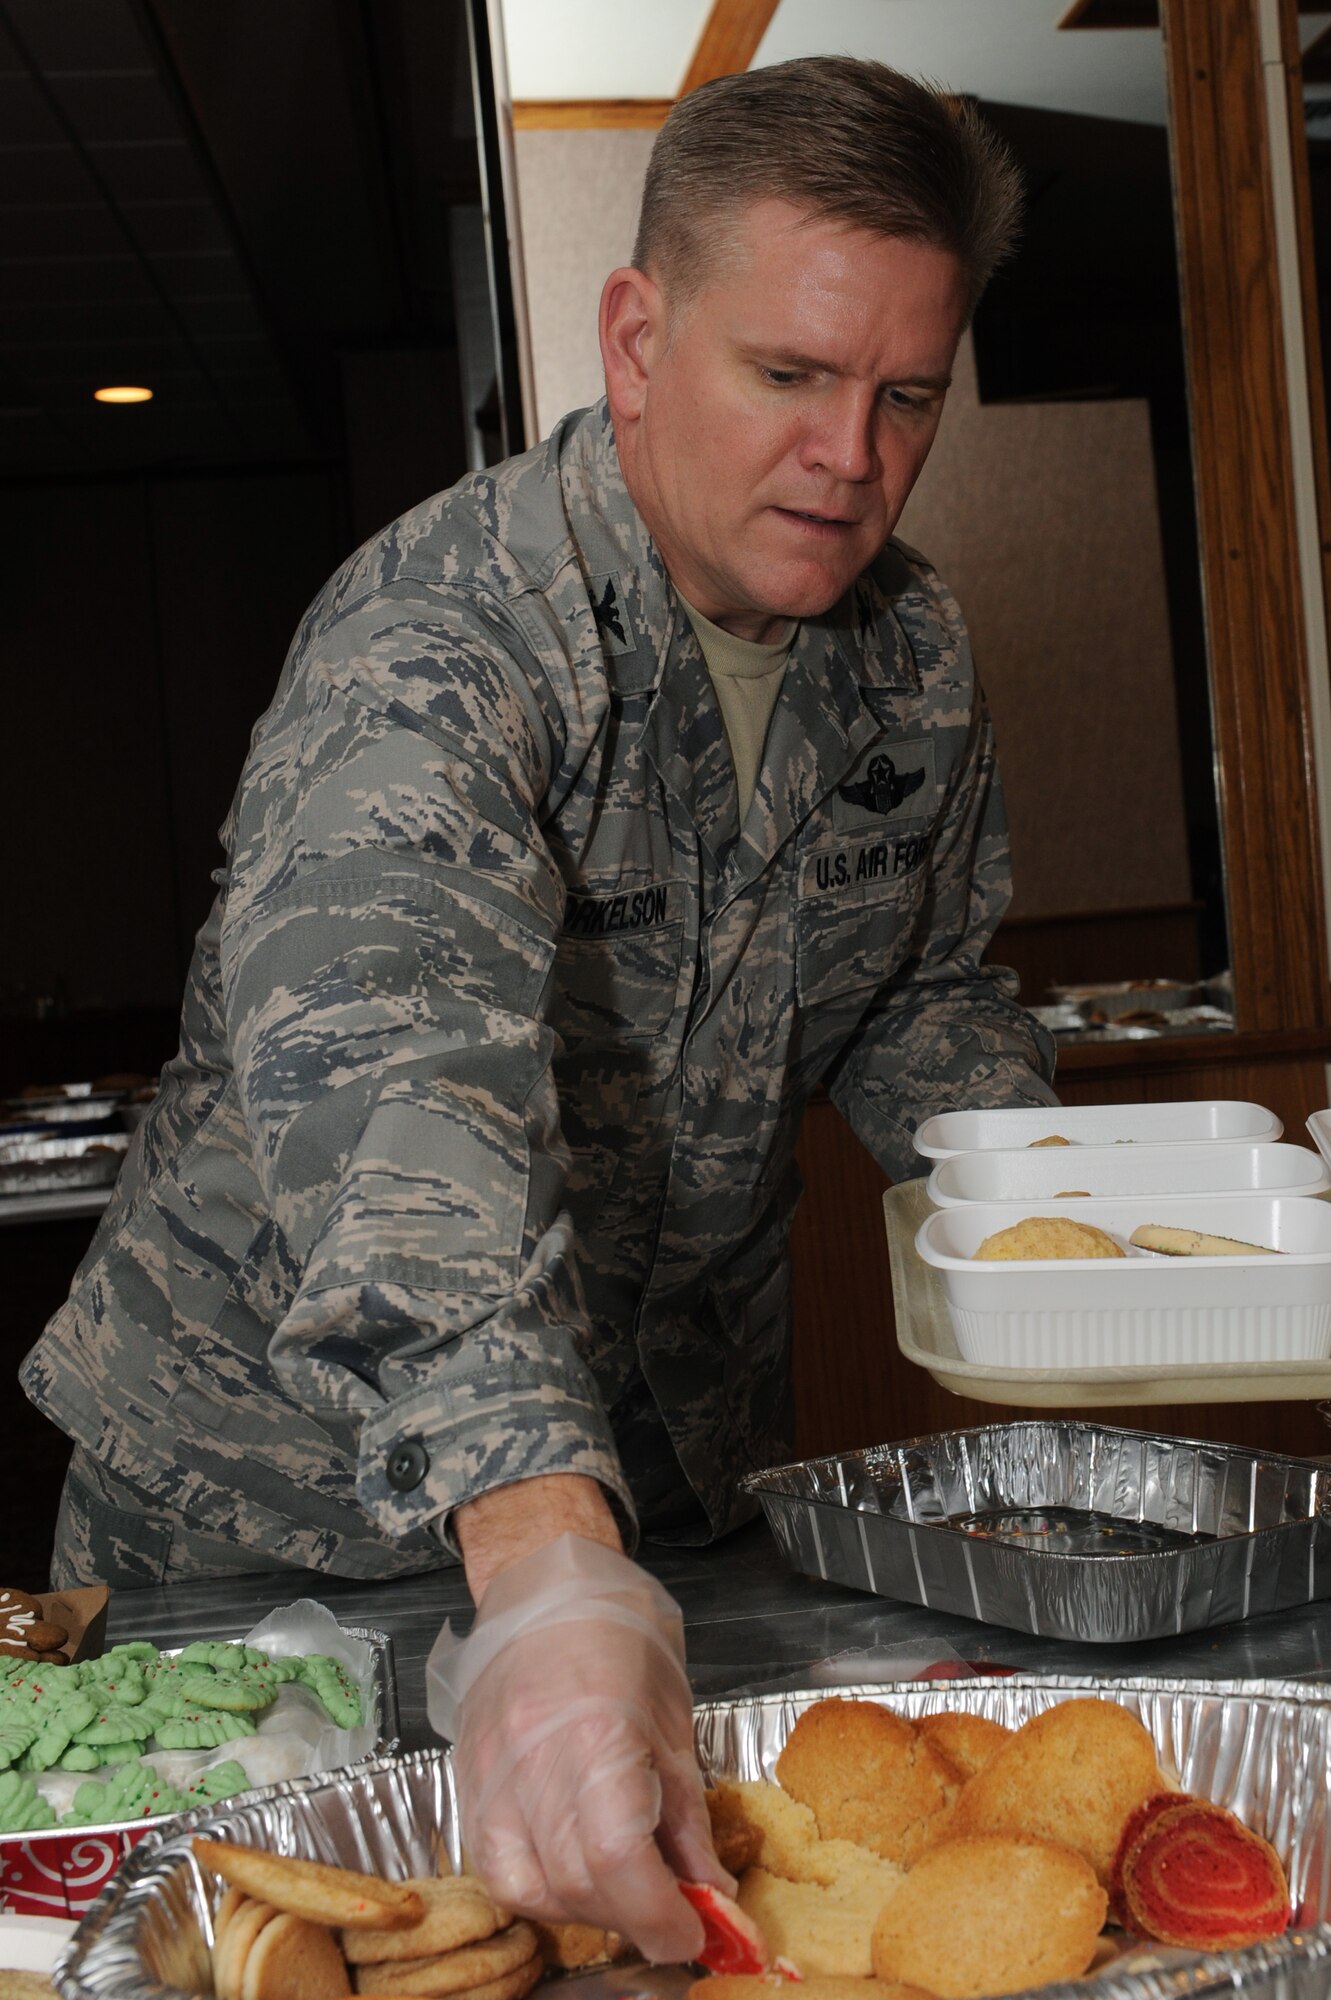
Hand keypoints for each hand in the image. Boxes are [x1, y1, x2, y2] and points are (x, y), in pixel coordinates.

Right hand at [426, 1533, 732, 1961]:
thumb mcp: (673, 1719)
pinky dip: (538, 1891)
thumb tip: (712, 1894)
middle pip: (577, 1883)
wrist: (544, 1582)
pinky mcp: (468, 1781)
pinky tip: (571, 1875)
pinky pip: (495, 1868)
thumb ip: (688, 1817)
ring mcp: (491, 1772)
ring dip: (584, 1912)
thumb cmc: (617, 1633)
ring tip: (622, 1892)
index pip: (618, 1858)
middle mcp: (533, 1759)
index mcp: (596, 1731)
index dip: (658, 1915)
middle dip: (633, 1919)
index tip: (692, 1933)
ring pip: (530, 1889)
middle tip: (671, 1917)